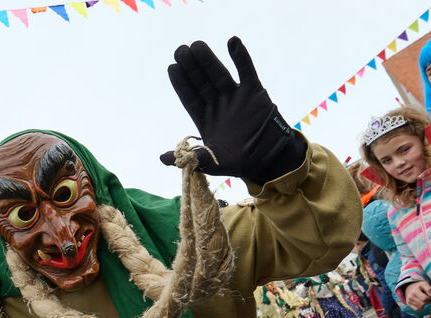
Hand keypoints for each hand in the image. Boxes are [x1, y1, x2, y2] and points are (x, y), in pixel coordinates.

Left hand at [159, 37, 305, 184]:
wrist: (268, 160)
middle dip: (191, 67)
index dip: (181, 83)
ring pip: (219, 74)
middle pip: (201, 82)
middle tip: (180, 50)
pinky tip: (232, 41)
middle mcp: (218, 104)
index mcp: (205, 119)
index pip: (189, 97)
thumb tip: (163, 158)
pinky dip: (241, 56)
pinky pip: (246, 71)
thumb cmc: (237, 162)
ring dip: (208, 60)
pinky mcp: (254, 92)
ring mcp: (235, 97)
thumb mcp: (209, 162)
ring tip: (196, 44)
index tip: (172, 68)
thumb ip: (189, 158)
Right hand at [405, 281, 430, 309]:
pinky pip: (417, 309)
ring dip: (424, 304)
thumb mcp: (424, 284)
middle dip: (426, 301)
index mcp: (414, 291)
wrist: (409, 288)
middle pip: (423, 303)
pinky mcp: (408, 304)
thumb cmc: (418, 286)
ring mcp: (409, 301)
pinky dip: (420, 307)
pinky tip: (420, 303)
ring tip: (422, 300)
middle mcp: (411, 297)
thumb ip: (428, 288)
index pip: (424, 299)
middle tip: (426, 298)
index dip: (428, 298)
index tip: (428, 295)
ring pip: (420, 307)